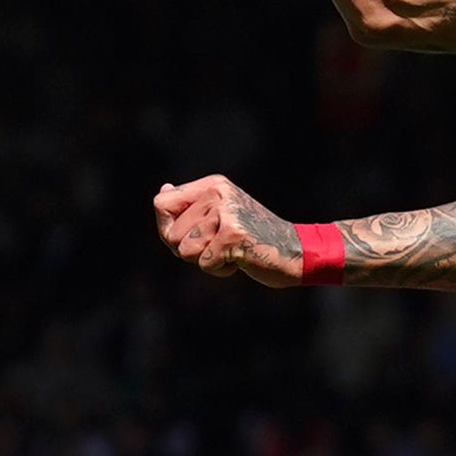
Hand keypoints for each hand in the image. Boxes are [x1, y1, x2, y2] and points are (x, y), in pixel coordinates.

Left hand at [153, 173, 302, 285]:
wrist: (294, 251)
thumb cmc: (251, 239)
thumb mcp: (219, 215)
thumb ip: (189, 208)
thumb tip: (162, 190)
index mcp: (213, 185)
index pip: (161, 203)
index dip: (167, 227)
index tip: (189, 236)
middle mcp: (218, 193)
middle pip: (170, 233)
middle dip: (188, 250)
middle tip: (218, 246)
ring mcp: (227, 213)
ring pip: (185, 250)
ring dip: (205, 260)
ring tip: (229, 252)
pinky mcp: (234, 235)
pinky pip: (205, 264)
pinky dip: (220, 270)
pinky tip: (239, 260)